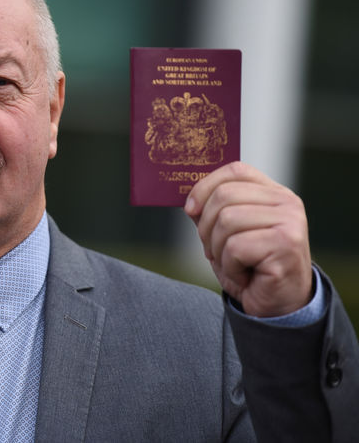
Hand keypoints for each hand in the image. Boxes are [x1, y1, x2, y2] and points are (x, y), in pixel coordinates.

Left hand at [184, 161, 311, 316]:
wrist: (276, 307)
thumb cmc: (249, 268)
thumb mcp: (226, 234)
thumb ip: (212, 212)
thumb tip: (189, 201)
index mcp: (274, 194)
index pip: (235, 171)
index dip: (205, 186)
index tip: (190, 210)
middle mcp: (287, 203)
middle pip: (224, 196)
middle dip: (206, 227)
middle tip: (215, 251)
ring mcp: (290, 222)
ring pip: (227, 220)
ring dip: (218, 250)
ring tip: (233, 264)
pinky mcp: (286, 245)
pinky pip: (235, 247)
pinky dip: (230, 266)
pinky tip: (245, 276)